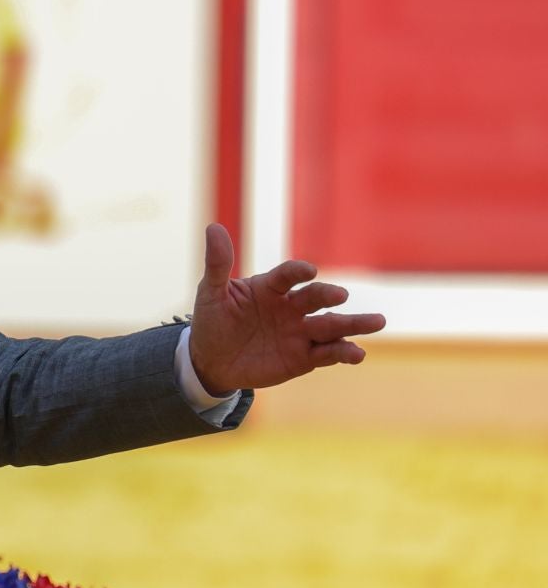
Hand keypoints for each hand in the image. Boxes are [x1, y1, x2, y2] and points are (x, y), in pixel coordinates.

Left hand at [187, 224, 386, 396]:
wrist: (212, 361)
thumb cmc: (213, 321)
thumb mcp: (210, 293)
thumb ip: (217, 264)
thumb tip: (213, 227)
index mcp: (271, 287)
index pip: (288, 275)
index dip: (297, 272)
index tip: (307, 271)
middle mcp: (292, 306)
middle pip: (316, 298)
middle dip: (328, 295)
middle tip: (340, 296)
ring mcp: (300, 332)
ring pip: (332, 325)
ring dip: (354, 324)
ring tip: (378, 321)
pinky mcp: (304, 357)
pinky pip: (328, 353)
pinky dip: (344, 352)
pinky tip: (357, 354)